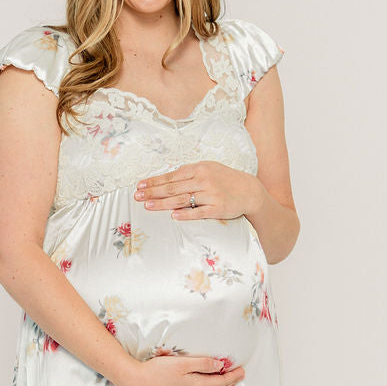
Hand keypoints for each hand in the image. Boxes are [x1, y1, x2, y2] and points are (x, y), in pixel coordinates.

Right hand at [120, 350, 246, 385]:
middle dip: (230, 383)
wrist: (138, 382)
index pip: (221, 381)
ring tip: (228, 385)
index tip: (242, 370)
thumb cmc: (158, 370)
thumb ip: (203, 364)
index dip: (233, 376)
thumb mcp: (182, 363)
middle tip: (239, 376)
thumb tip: (219, 366)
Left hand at [134, 161, 260, 220]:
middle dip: (153, 192)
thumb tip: (167, 178)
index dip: (154, 181)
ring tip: (148, 206)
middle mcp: (203, 179)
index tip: (140, 186)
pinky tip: (173, 216)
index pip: (171, 176)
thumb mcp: (208, 169)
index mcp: (199, 168)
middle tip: (137, 197)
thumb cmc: (225, 180)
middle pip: (173, 187)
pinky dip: (185, 214)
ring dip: (163, 203)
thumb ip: (189, 173)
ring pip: (182, 199)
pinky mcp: (217, 208)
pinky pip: (198, 212)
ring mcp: (210, 194)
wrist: (249, 191)